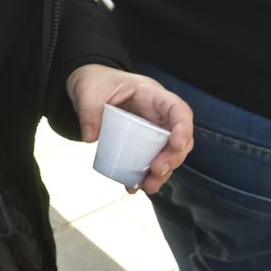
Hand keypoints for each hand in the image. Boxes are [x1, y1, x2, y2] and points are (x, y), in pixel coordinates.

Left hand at [66, 64, 194, 193]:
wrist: (89, 87)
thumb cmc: (95, 83)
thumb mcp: (88, 91)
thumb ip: (88, 111)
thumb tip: (91, 137)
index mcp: (151, 95)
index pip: (178, 109)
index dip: (183, 127)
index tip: (176, 145)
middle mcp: (158, 114)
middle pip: (178, 137)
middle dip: (172, 157)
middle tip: (156, 170)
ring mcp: (152, 130)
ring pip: (167, 154)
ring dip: (162, 173)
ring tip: (148, 186)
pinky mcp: (142, 144)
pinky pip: (149, 161)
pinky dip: (144, 176)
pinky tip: (133, 187)